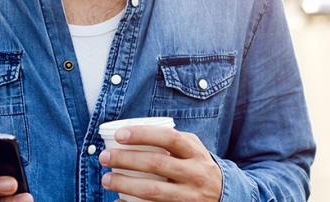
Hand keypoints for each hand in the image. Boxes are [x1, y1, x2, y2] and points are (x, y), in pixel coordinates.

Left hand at [99, 127, 221, 201]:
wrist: (225, 196)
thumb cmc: (199, 167)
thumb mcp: (194, 150)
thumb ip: (172, 140)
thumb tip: (133, 133)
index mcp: (195, 153)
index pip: (169, 138)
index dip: (143, 134)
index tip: (120, 135)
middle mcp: (194, 174)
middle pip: (156, 164)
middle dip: (125, 160)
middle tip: (104, 157)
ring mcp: (189, 196)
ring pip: (152, 191)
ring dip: (125, 185)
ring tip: (106, 180)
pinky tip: (119, 201)